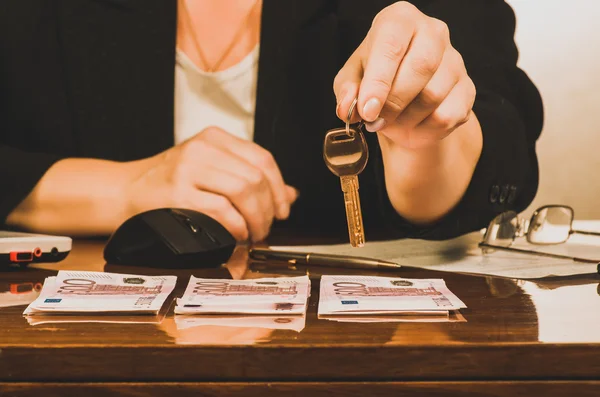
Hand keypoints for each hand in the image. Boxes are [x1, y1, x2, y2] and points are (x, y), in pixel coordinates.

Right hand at [124, 127, 297, 241]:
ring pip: (244, 191)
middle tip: (266, 227)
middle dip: (269, 208)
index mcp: (214, 139)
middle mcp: (203, 148)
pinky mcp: (177, 193)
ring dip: (256, 219)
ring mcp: (188, 168)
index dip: (279, 187)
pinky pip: (222, 210)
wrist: (124, 191)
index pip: (262, 159)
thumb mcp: (210, 170)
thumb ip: (248, 179)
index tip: (282, 209)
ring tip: (253, 233)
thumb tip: (290, 195)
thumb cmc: (169, 184)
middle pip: (256, 177)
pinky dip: (237, 226)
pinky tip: (236, 234)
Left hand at [334, 2, 475, 148]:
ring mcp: (455, 60)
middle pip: (420, 67)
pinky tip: (412, 123)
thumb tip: (347, 107)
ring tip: (391, 120)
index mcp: (400, 20)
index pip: (392, 45)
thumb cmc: (376, 79)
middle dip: (393, 102)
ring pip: (433, 96)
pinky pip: (446, 116)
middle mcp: (433, 32)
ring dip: (405, 118)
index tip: (367, 109)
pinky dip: (423, 129)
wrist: (405, 99)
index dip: (378, 81)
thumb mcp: (352, 79)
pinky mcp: (467, 89)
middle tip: (375, 120)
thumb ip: (347, 90)